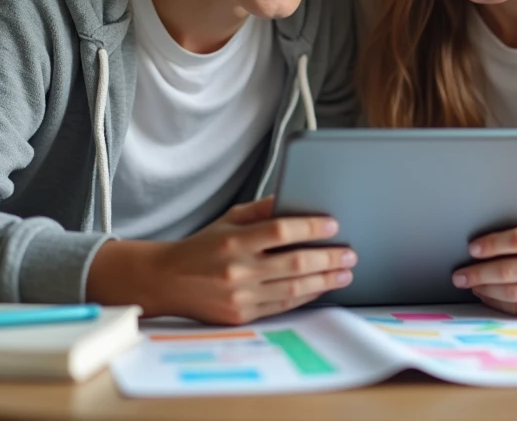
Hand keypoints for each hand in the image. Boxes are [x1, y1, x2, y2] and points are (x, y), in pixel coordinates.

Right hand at [87, 196, 355, 323]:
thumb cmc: (201, 247)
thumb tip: (293, 200)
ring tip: (345, 272)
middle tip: (350, 253)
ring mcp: (240, 296)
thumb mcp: (228, 219)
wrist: (167, 281)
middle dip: (328, 258)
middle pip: (294, 263)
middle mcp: (238, 270)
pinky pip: (282, 306)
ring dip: (324, 280)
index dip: (311, 227)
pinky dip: (305, 296)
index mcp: (234, 241)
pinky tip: (321, 287)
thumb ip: (261, 210)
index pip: (281, 231)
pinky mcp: (241, 316)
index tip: (333, 225)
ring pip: (293, 288)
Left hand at [451, 216, 516, 318]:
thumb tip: (494, 212)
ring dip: (485, 289)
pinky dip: (498, 302)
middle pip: (511, 270)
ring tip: (469, 283)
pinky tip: (486, 294)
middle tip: (459, 273)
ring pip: (513, 293)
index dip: (493, 244)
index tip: (472, 247)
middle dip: (479, 272)